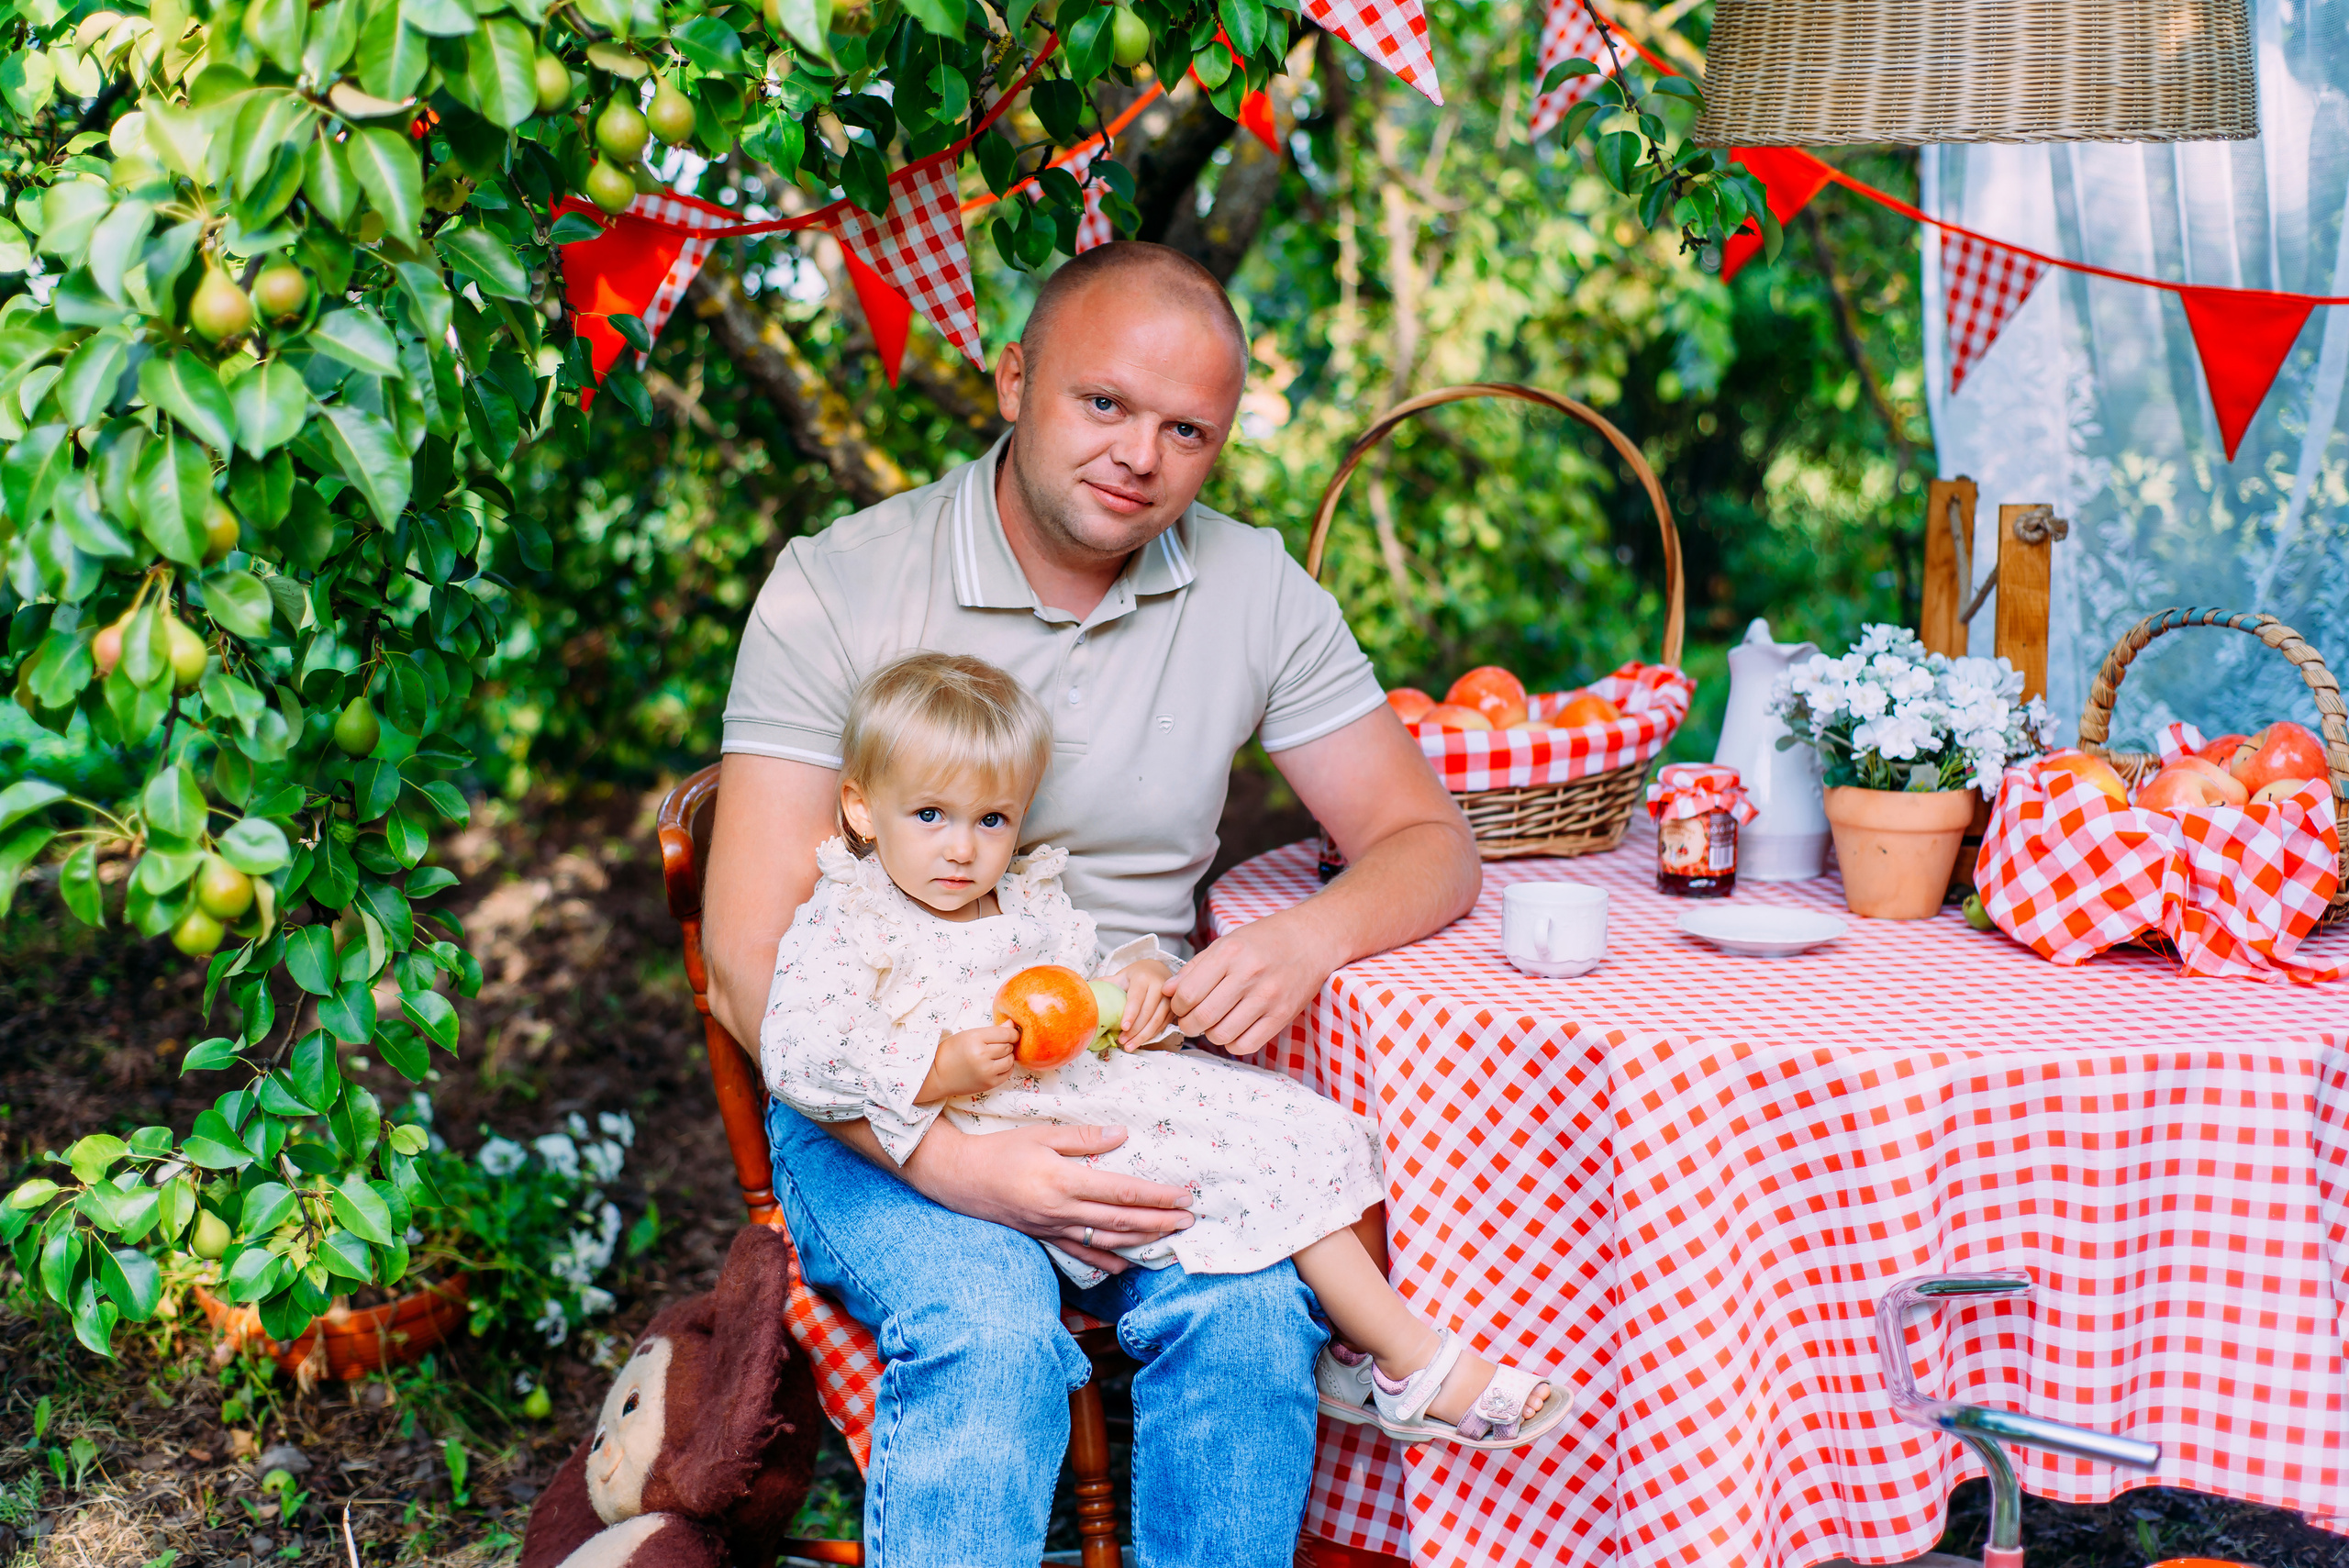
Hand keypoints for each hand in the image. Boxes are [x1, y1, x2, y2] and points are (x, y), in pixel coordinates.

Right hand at [899, 1120, 1193, 1272]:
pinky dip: (1106, 1260)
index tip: (1182, 1195)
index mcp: (1064, 1181)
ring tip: (1169, 1237)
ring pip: (1106, 1239)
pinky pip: (1080, 1254)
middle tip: (1189, 1219)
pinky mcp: (1044, 1237)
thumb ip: (1083, 1138)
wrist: (959, 1178)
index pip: (1121, 1191)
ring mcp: (1053, 1228)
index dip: (1156, 1196)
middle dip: (1159, 1221)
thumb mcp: (1041, 1134)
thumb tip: (1121, 1136)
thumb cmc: (1000, 1150)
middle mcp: (1062, 1210)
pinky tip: (1125, 1264)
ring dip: (1142, 1240)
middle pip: (1122, 1219)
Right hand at [917, 1023, 1018, 1102]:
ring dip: (1007, 1056)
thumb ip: (992, 1030)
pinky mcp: (989, 1084)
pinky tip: (996, 1065)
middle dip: (1007, 1044)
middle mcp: (981, 1055)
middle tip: (998, 1044)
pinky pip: (1008, 1073)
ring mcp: (986, 1071)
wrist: (938, 1075)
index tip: (1011, 1033)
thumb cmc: (953, 1051)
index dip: (1012, 1033)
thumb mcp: (969, 1035)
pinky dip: (1005, 1067)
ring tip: (996, 1055)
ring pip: (1010, 1060)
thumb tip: (1011, 1024)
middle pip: (1008, 1046)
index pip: (1005, 1034)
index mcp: (975, 1039)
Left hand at [1106, 960, 1174, 1048]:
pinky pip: (1163, 1025)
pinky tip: (1140, 1041)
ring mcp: (1169, 998)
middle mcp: (1159, 986)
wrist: (1158, 970)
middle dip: (1135, 1030)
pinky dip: (1151, 1035)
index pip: (1137, 998)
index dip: (1130, 1014)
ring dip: (1143, 1036)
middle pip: (1148, 1013)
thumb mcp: (1121, 976)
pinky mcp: (1174, 1008)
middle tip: (1122, 1041)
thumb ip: (1106, 983)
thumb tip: (1084, 989)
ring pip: (1157, 1021)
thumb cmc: (1136, 976)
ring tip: (1129, 1046)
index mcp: (1143, 978)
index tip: (1123, 1028)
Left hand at [1168, 906, 1340, 1055]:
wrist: (1310, 940)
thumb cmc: (1264, 940)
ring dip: (1209, 1035)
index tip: (1180, 1005)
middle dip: (1188, 1025)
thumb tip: (1167, 991)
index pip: (1188, 994)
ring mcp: (1268, 996)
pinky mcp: (1283, 1015)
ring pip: (1221, 1035)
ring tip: (1213, 1023)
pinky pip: (1246, 1044)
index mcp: (1229, 953)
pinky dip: (1232, 1043)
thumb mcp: (1226, 943)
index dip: (1177, 1006)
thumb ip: (1195, 968)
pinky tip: (1233, 1030)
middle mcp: (1248, 974)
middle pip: (1202, 1017)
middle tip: (1191, 1020)